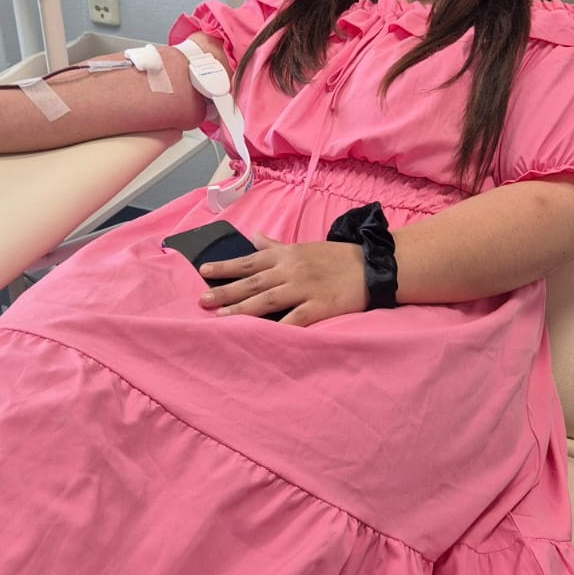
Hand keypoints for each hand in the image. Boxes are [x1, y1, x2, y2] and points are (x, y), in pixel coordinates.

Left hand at [197, 233, 366, 327]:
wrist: (372, 266)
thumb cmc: (335, 258)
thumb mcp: (303, 247)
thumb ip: (276, 247)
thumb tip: (254, 238)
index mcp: (286, 255)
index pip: (249, 260)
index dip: (225, 266)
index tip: (203, 271)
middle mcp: (291, 270)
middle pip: (252, 281)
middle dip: (225, 290)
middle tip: (202, 300)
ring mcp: (305, 288)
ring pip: (267, 299)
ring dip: (242, 309)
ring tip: (221, 317)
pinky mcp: (319, 306)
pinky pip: (295, 318)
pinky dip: (279, 327)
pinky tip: (262, 336)